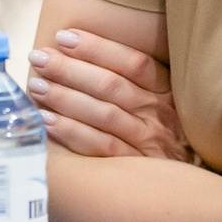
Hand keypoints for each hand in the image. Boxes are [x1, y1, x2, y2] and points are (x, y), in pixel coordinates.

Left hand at [29, 29, 189, 160]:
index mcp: (166, 90)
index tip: (64, 37)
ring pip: (103, 114)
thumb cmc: (163, 132)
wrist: (185, 184)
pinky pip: (100, 147)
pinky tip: (47, 120)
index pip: (134, 63)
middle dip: (70, 69)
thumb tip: (81, 51)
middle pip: (112, 86)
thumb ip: (132, 80)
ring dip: (66, 97)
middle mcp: (159, 114)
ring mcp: (148, 142)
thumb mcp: (162, 101)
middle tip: (38, 57)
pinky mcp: (133, 168)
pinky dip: (72, 132)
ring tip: (37, 85)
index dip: (98, 48)